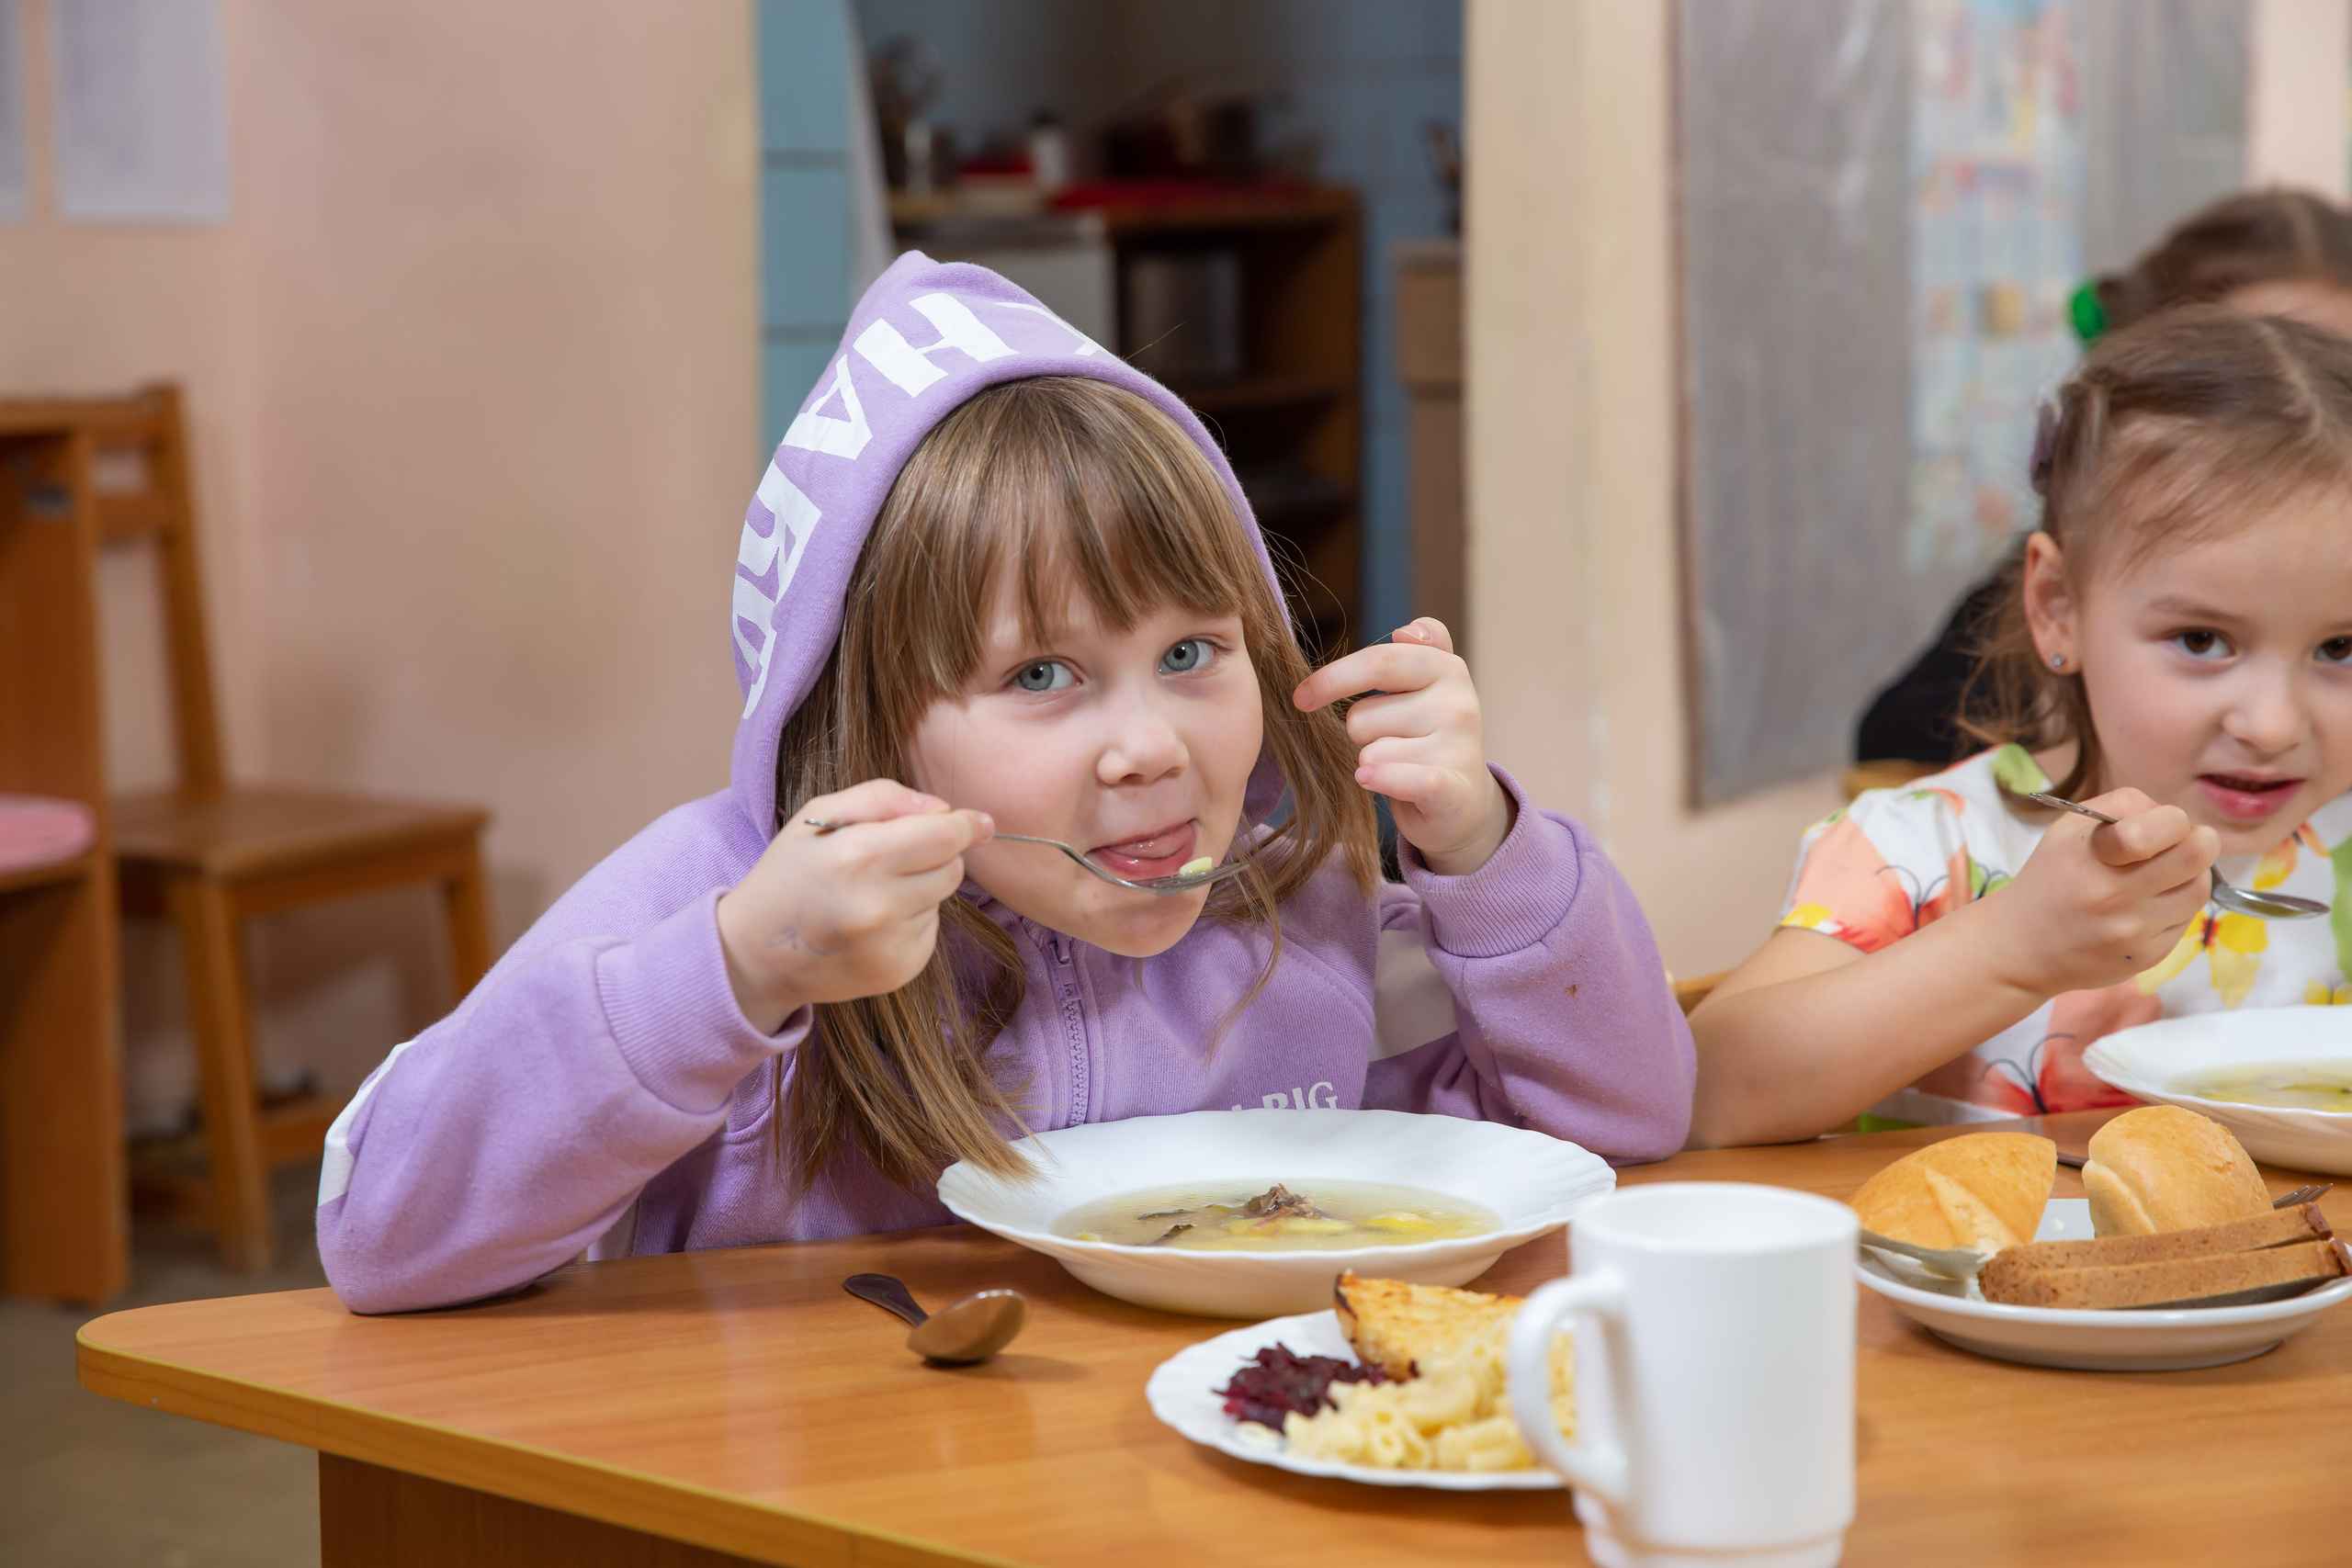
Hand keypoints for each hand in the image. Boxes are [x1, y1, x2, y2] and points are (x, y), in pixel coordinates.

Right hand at [715, 780, 992, 1032]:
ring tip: (870, 893)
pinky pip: (930, 930)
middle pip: (952, 867)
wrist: (754, 955)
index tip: (980, 821)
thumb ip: (881, 798)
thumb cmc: (788, 875)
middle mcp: (878, 906)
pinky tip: (872, 923)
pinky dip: (911, 920)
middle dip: (935, 854)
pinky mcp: (899, 971)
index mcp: (857, 857)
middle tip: (892, 857)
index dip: (966, 824)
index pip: (943, 835)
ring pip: (942, 899)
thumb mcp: (817, 816)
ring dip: (920, 888)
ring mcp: (890, 945)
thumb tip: (941, 808)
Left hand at [1292, 618, 1512, 875]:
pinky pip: (1401, 778)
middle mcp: (1458, 703)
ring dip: (1373, 764)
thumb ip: (1422, 646)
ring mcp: (1459, 747)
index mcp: (1446, 668)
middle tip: (1387, 742)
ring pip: (1370, 753)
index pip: (1377, 662)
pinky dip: (1381, 779)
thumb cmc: (1429, 736)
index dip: (1331, 679)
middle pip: (1362, 715)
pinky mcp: (1453, 790)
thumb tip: (1405, 632)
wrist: (1463, 802)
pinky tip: (1370, 779)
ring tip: (1402, 768)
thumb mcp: (1429, 684)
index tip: (1301, 698)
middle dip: (1360, 733)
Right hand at [1969, 787, 2217, 998]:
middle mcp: (2115, 895)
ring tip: (2161, 878)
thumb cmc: (2049, 878)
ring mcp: (2134, 930)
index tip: (2162, 827)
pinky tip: (2145, 908)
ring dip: (2188, 878)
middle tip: (2182, 846)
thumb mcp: (2069, 829)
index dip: (2174, 821)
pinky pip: (2185, 922)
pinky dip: (2173, 909)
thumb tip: (2173, 817)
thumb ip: (2123, 806)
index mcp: (2094, 855)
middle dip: (2198, 843)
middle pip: (2198, 856)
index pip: (2169, 827)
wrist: (2020, 948)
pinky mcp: (2148, 957)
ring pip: (2199, 890)